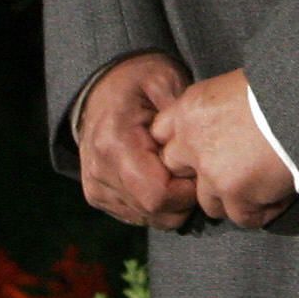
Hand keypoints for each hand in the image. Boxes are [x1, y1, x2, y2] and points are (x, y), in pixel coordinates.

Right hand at [75, 51, 196, 229]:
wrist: (100, 87)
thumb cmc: (137, 80)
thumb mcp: (162, 79)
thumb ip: (180, 112)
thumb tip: (202, 143)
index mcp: (115, 143)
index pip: (157, 195)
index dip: (188, 190)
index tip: (203, 166)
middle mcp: (100, 170)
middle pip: (154, 211)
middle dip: (183, 199)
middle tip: (196, 169)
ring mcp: (95, 187)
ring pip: (146, 218)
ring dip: (171, 204)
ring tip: (178, 170)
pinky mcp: (97, 196)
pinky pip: (136, 216)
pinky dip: (157, 205)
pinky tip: (163, 177)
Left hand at [148, 68, 295, 228]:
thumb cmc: (282, 85)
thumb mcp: (237, 86)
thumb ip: (217, 110)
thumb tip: (221, 127)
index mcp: (191, 108)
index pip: (160, 133)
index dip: (181, 143)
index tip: (200, 147)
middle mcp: (192, 141)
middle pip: (177, 170)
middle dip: (199, 173)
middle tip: (229, 169)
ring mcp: (212, 172)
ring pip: (208, 202)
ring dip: (231, 197)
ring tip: (261, 185)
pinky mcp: (237, 195)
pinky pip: (243, 217)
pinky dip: (261, 211)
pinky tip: (280, 196)